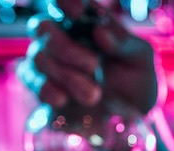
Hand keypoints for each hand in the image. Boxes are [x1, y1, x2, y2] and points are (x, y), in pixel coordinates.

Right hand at [18, 0, 158, 114]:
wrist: (132, 116)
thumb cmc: (136, 78)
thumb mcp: (141, 60)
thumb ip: (125, 44)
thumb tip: (100, 32)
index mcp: (85, 21)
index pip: (65, 1)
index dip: (66, 1)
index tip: (76, 11)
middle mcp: (61, 37)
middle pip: (42, 27)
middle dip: (66, 48)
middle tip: (93, 65)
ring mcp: (49, 64)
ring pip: (38, 58)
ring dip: (66, 76)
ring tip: (94, 95)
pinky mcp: (44, 89)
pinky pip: (32, 83)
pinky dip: (47, 91)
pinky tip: (64, 100)